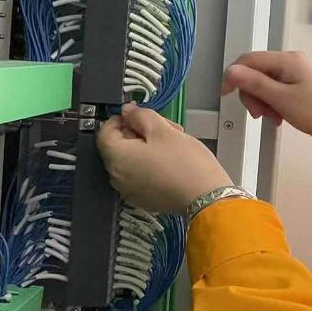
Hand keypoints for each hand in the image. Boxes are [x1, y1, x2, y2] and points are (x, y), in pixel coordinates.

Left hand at [98, 104, 232, 212]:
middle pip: (119, 146)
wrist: (206, 197)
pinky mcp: (143, 199)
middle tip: (165, 129)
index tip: (139, 114)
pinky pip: (140, 176)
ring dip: (146, 149)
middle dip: (138, 133)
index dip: (121, 118)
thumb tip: (127, 111)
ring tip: (172, 146)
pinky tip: (171, 163)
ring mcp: (129, 191)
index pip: (105, 131)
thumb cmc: (186, 162)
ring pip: (131, 161)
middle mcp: (116, 177)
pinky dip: (150, 166)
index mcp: (117, 157)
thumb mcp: (163, 130)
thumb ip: (140, 116)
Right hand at [222, 51, 311, 179]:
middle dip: (252, 94)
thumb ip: (254, 83)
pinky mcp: (298, 86)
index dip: (234, 76)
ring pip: (264, 84)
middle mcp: (291, 62)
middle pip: (256, 72)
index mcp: (288, 59)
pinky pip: (275, 91)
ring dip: (262, 102)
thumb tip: (231, 72)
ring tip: (272, 117)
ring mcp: (295, 73)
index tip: (225, 94)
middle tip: (258, 114)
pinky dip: (271, 104)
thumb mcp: (280, 99)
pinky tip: (278, 116)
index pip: (249, 60)